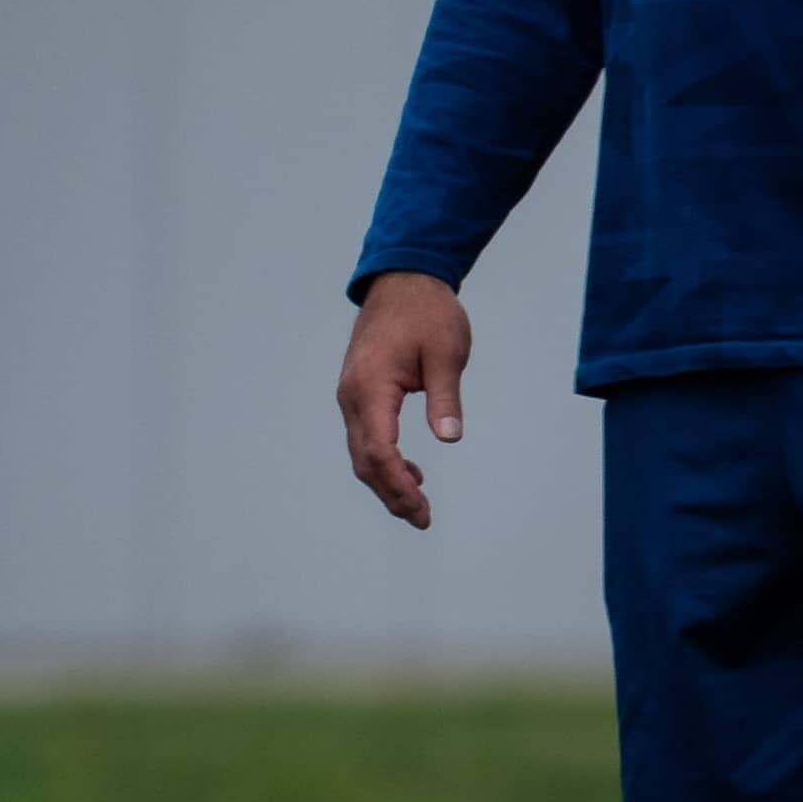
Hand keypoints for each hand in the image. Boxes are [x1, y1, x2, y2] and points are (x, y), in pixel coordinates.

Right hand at [336, 271, 470, 530]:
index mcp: (370, 387)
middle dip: (391, 494)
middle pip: (364, 459)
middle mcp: (353, 396)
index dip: (398, 485)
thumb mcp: (445, 354)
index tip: (422, 509)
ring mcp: (352, 395)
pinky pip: (365, 436)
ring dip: (386, 481)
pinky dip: (383, 461)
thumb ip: (445, 397)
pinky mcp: (358, 392)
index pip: (379, 450)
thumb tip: (450, 436)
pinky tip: (410, 472)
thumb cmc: (426, 314)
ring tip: (417, 505)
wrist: (402, 282)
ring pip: (361, 452)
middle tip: (423, 519)